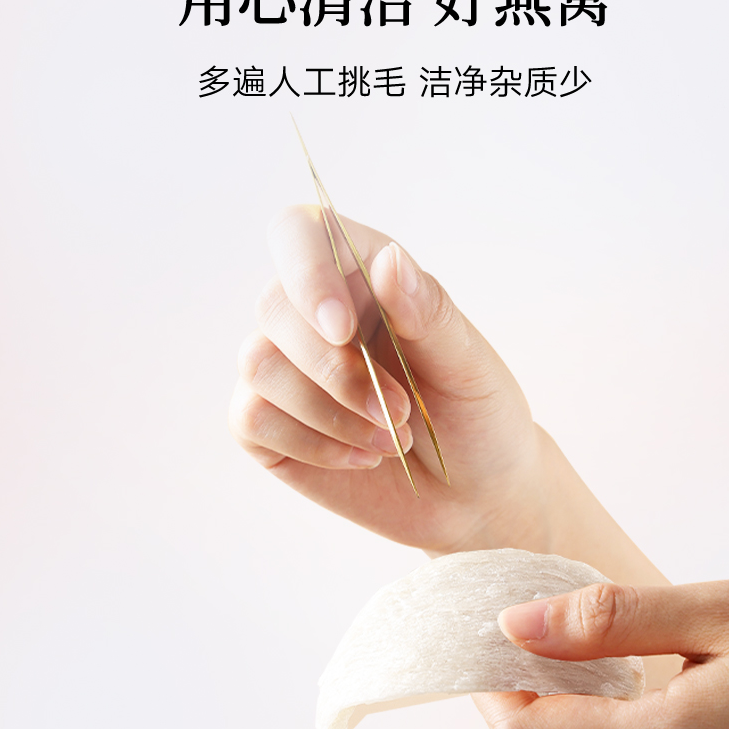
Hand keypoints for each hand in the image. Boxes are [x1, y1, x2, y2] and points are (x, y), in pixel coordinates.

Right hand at [229, 206, 548, 555]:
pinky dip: (312, 444)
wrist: (474, 495)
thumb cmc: (476, 418)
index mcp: (362, 277)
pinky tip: (361, 458)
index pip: (301, 233)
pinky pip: (251, 418)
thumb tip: (388, 259)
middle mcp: (313, 315)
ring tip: (391, 441)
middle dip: (335, 371)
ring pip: (258, 364)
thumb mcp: (469, 365)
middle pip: (273, 307)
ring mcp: (285, 370)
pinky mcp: (267, 426)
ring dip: (328, 413)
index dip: (308, 272)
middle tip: (400, 413)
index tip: (344, 331)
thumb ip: (427, 312)